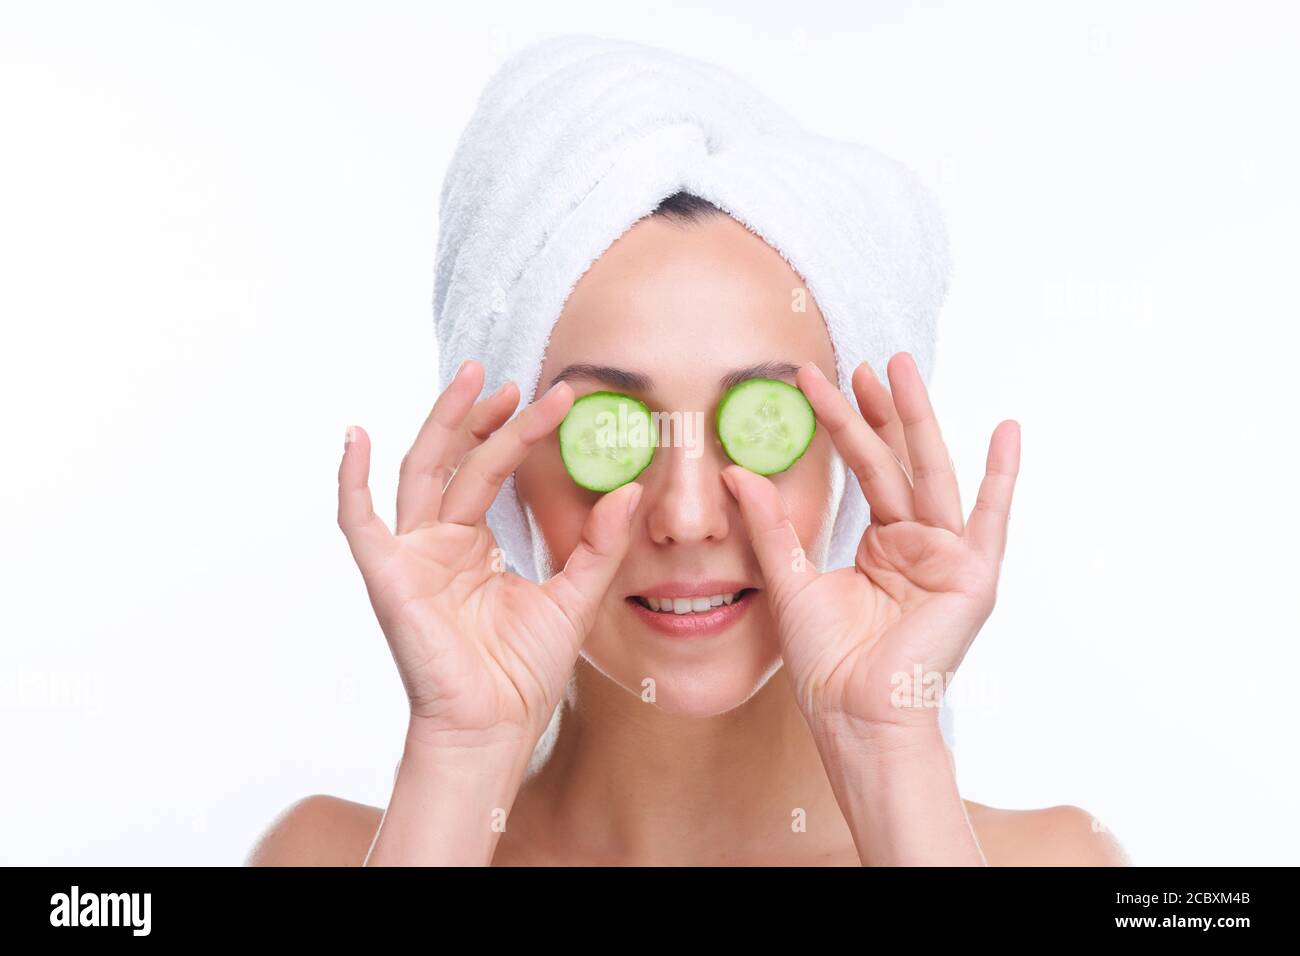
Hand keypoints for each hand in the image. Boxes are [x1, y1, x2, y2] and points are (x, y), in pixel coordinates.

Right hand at [337, 360, 643, 753]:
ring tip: (471, 379)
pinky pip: (360, 522)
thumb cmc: (523, 674)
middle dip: (482, 417)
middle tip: (513, 379)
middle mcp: (440, 543)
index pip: (492, 472)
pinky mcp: (389, 577)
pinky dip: (351, 479)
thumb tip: (628, 489)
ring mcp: (412, 557)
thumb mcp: (575, 598)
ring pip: (423, 473)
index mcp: (475, 547)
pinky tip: (357, 435)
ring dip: (443, 424)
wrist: (494, 729)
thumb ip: (599, 544)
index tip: (559, 400)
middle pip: (456, 461)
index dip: (520, 433)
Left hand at [720, 353, 1019, 741]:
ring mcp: (948, 557)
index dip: (840, 424)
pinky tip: (1007, 431)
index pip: (864, 468)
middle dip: (880, 410)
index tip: (810, 382)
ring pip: (930, 473)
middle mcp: (918, 543)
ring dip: (918, 420)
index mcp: (882, 544)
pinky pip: (989, 520)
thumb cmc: (828, 664)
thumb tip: (739, 472)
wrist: (854, 716)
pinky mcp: (971, 577)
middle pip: (898, 461)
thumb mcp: (790, 581)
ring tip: (901, 368)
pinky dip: (1001, 477)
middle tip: (863, 362)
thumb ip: (771, 526)